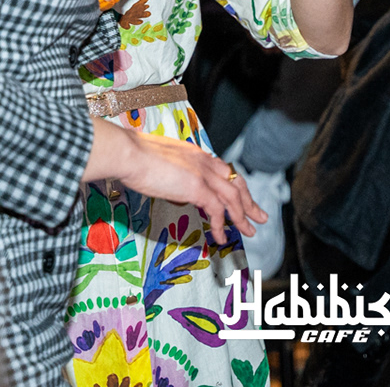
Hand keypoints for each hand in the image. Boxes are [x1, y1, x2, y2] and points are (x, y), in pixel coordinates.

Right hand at [118, 131, 266, 245]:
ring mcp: (203, 174)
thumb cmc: (136, 158)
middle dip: (249, 202)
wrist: (129, 152)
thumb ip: (177, 177)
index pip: (225, 171)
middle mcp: (205, 161)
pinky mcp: (197, 187)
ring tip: (249, 232)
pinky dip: (220, 225)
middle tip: (260, 217)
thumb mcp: (164, 165)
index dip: (236, 187)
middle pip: (237, 183)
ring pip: (233, 197)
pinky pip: (216, 210)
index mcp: (198, 154)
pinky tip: (220, 237)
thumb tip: (181, 195)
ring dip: (242, 217)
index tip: (243, 200)